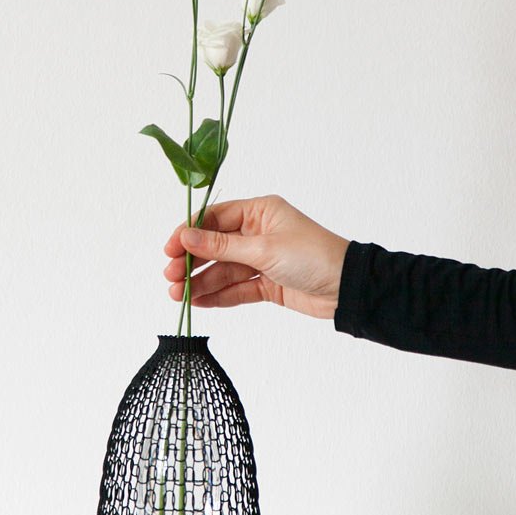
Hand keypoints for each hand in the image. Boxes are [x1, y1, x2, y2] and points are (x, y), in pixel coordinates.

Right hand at [163, 194, 350, 319]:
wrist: (347, 288)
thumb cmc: (313, 256)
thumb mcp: (264, 249)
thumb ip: (222, 247)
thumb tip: (186, 237)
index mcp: (260, 212)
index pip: (215, 218)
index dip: (189, 233)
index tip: (169, 249)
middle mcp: (258, 233)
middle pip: (215, 246)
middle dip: (191, 261)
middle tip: (170, 277)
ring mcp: (262, 260)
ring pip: (223, 270)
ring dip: (201, 282)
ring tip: (179, 295)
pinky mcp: (267, 284)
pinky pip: (236, 288)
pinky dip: (218, 295)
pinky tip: (199, 302)